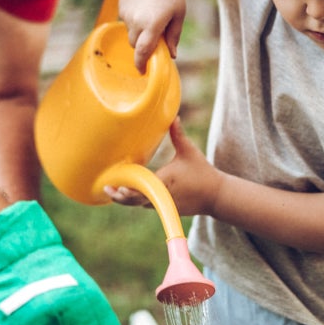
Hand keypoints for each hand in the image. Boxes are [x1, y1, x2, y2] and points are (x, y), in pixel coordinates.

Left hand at [104, 118, 220, 216]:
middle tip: (107, 189)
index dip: (129, 189)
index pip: (143, 187)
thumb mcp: (189, 151)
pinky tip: (126, 195)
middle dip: (121, 197)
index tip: (116, 186)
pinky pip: (148, 205)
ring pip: (140, 204)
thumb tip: (173, 116)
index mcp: (165, 180)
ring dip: (127, 200)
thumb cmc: (202, 172)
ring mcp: (164, 204)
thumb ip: (178, 134)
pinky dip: (137, 201)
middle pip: (136, 200)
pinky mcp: (167, 208)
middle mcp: (163, 195)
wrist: (216, 196)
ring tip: (111, 192)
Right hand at [117, 0, 185, 73]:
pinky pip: (126, 21)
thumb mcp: (179, 14)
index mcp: (153, 25)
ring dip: (140, 32)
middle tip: (155, 38)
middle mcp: (136, 22)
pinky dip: (134, 21)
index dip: (141, 64)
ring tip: (152, 15)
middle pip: (136, 45)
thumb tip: (172, 55)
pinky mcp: (121, 7)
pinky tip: (144, 6)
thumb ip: (174, 36)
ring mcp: (126, 15)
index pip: (143, 52)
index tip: (143, 72)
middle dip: (144, 46)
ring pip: (131, 33)